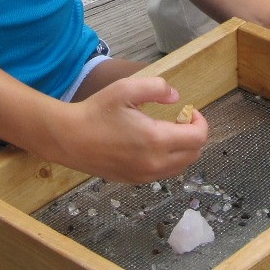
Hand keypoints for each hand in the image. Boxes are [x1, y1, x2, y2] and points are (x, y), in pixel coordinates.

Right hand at [53, 77, 206, 182]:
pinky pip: (163, 174)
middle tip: (179, 120)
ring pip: (180, 167)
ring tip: (167, 132)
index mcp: (156, 140)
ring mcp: (144, 176)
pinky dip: (168, 160)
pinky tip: (152, 145)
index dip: (200, 122)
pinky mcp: (134, 181)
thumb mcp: (126, 88)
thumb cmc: (96, 112)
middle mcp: (154, 164)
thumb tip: (176, 97)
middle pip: (194, 155)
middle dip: (194, 136)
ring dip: (183, 150)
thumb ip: (157, 87)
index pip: (198, 138)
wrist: (69, 138)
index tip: (190, 111)